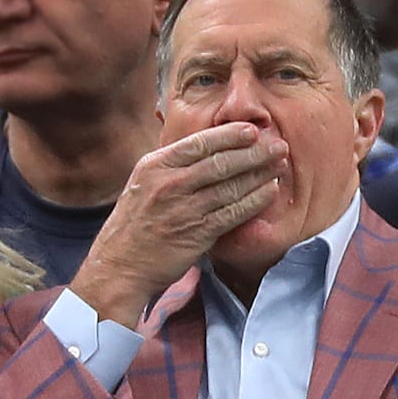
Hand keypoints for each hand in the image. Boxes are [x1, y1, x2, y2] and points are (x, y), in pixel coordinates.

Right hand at [70, 122, 286, 326]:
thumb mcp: (141, 186)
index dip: (230, 135)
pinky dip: (255, 200)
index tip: (252, 131)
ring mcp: (183, 208)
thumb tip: (203, 152)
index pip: (199, 142)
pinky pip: (233, 212)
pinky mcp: (196, 233)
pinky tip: (270, 192)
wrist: (118, 267)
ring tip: (279, 165)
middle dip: (254, 152)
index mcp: (154, 166)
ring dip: (260, 173)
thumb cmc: (132, 228)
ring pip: (230, 185)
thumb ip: (169, 168)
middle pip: (220, 161)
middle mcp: (168, 183)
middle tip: (277, 146)